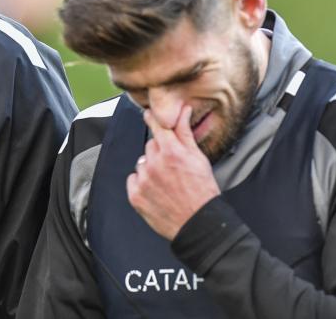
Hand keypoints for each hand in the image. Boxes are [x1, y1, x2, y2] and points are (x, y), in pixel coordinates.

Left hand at [126, 104, 220, 239]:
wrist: (198, 224)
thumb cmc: (202, 191)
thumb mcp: (198, 158)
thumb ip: (185, 132)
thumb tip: (182, 110)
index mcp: (171, 152)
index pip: (156, 125)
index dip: (153, 119)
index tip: (149, 114)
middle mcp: (154, 163)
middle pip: (150, 146)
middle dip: (159, 152)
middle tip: (173, 166)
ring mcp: (143, 180)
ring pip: (142, 163)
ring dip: (150, 168)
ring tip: (166, 182)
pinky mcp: (135, 195)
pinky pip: (133, 179)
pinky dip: (141, 183)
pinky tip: (156, 191)